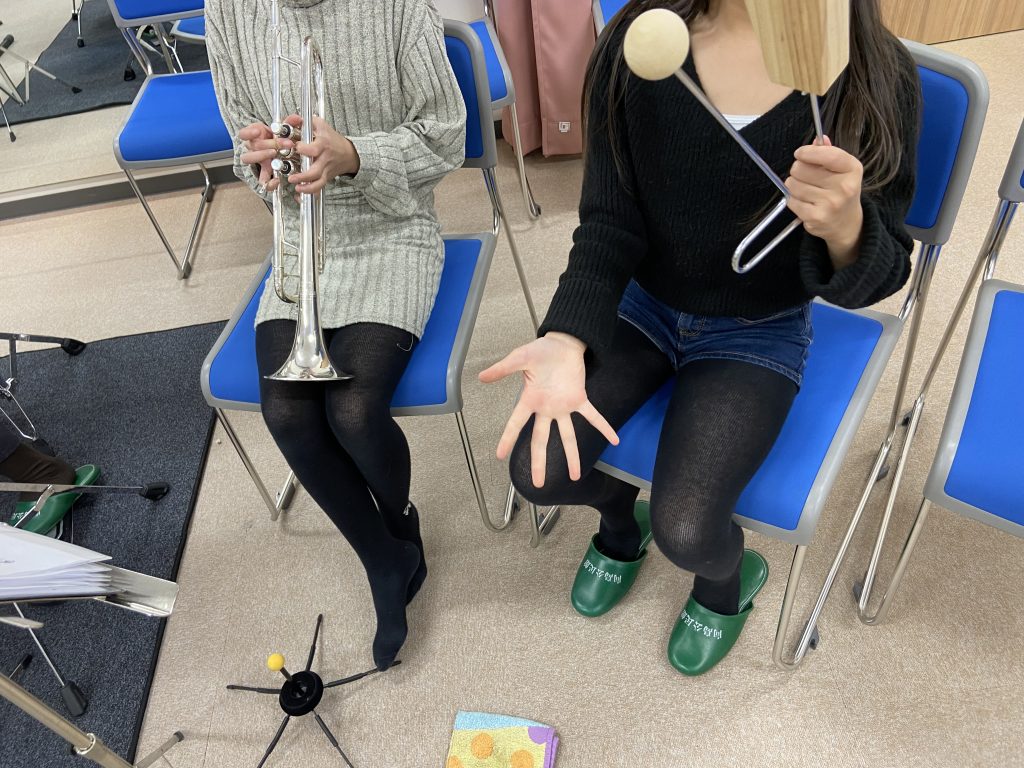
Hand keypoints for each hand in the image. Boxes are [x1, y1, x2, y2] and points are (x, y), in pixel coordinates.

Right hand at [238, 116, 301, 192]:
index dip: (248, 132)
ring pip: (249, 158)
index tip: (258, 131)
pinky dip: (268, 183)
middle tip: (280, 144)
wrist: (280, 148)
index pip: (243, 133)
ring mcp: (257, 159)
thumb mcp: (282, 129)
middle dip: (266, 144)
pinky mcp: (264, 171)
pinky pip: (262, 180)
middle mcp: (252, 148)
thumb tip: (297, 118)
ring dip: (262, 155)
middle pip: (252, 146)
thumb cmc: (278, 138)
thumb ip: (289, 123)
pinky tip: (277, 180)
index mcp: (253, 136)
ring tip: (275, 154)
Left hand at [286, 115, 360, 194]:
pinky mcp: (326, 177)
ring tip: (297, 187)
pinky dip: (311, 191)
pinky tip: (302, 191)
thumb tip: (291, 119)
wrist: (349, 154)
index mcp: (323, 145)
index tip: (295, 147)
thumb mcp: (320, 125)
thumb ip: (304, 121)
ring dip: (307, 187)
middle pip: (315, 171)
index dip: (303, 149)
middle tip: (292, 177)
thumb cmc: (332, 139)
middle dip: (303, 176)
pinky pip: (319, 187)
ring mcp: (325, 170)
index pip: (313, 149)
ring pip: (318, 182)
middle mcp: (324, 159)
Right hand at [479, 333, 618, 487]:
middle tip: (537, 483)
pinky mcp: (579, 399)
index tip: (499, 456)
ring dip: (572, 456)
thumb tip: (481, 376)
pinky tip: (614, 440)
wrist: (562, 342)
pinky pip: (593, 416)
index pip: (516, 424)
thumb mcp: (519, 358)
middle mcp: (546, 408)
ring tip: (575, 476)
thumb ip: (502, 369)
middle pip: (541, 440)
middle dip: (539, 462)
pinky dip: (604, 427)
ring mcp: (563, 406)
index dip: (507, 439)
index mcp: (530, 400)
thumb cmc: (541, 350)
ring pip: (567, 436)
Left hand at [786, 137, 864, 267]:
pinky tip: (805, 201)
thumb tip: (818, 139)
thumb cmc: (841, 190)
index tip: (800, 153)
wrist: (847, 223)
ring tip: (806, 189)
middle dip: (798, 169)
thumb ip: (829, 153)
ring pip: (793, 184)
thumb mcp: (842, 169)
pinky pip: (791, 200)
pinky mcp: (816, 217)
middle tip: (805, 175)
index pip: (827, 155)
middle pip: (801, 168)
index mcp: (852, 169)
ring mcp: (830, 204)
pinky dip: (793, 199)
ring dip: (794, 185)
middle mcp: (844, 187)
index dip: (808, 152)